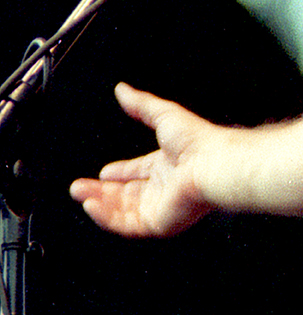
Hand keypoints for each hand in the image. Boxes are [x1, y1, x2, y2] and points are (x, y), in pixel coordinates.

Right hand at [70, 82, 217, 237]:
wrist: (211, 165)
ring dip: (99, 203)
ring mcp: (161, 205)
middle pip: (126, 193)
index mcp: (167, 164)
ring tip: (80, 194)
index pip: (138, 171)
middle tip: (79, 187)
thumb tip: (123, 90)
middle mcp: (164, 186)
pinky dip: (106, 217)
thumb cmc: (198, 142)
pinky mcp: (159, 222)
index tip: (103, 173)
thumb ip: (141, 104)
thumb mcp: (163, 114)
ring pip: (123, 211)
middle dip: (100, 191)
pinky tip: (92, 206)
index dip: (119, 173)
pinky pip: (127, 225)